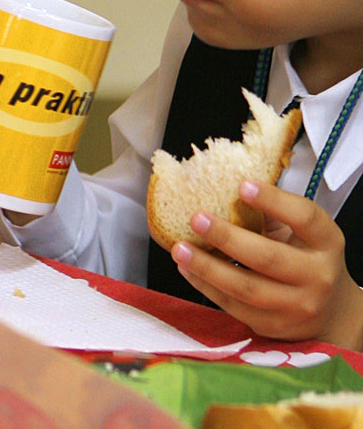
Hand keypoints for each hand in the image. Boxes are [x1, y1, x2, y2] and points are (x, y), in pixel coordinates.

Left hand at [172, 180, 362, 348]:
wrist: (331, 311)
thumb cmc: (305, 258)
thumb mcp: (300, 233)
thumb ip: (269, 214)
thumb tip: (221, 189)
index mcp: (326, 242)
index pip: (305, 218)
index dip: (274, 201)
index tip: (242, 186)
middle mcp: (318, 276)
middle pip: (269, 257)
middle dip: (227, 238)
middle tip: (196, 219)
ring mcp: (299, 306)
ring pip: (246, 288)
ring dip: (207, 267)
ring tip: (180, 249)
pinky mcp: (275, 325)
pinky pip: (234, 306)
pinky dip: (206, 286)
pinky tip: (187, 269)